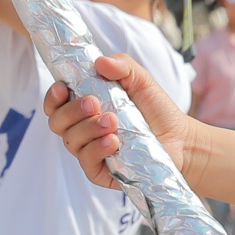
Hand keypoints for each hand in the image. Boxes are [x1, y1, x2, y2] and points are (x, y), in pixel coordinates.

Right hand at [46, 54, 198, 191]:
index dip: (53, 96)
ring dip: (88, 129)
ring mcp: (89, 152)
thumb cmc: (156, 110)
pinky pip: (87, 163)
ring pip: (71, 142)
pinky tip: (113, 142)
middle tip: (94, 103)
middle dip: (72, 111)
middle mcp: (82, 130)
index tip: (63, 87)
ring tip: (113, 121)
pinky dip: (97, 149)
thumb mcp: (140, 80)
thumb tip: (99, 62)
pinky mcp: (100, 173)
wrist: (180, 139)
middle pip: (57, 123)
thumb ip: (122, 66)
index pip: (56, 104)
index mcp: (84, 108)